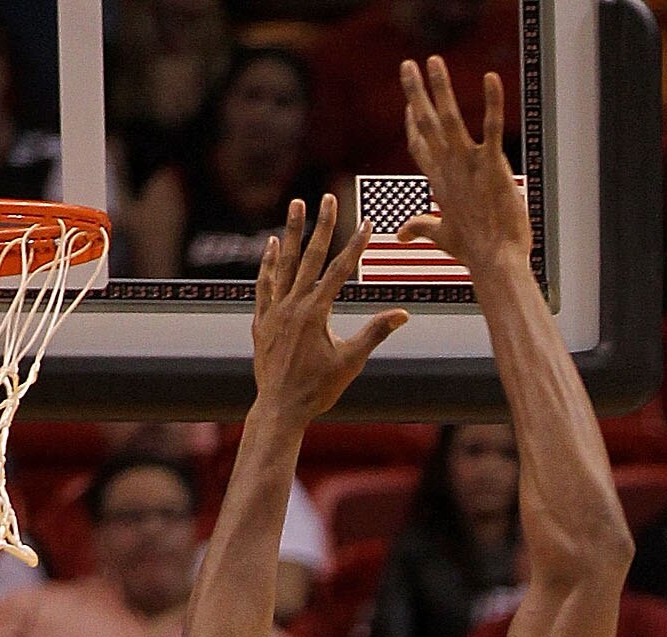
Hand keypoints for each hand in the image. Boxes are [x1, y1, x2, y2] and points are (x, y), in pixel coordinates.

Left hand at [251, 196, 407, 425]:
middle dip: (322, 225)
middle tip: (328, 198)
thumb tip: (403, 315)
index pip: (341, 271)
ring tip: (296, 205)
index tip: (366, 223)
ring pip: (285, 263)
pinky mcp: (262, 319)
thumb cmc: (318, 390)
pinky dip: (269, 264)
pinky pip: (266, 284)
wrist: (280, 408)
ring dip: (292, 232)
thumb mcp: (351, 362)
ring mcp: (275, 309)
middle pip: (311, 257)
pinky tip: (272, 245)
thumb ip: (375, 333)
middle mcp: (294, 304)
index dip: (355, 245)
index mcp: (317, 312)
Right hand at [397, 57, 530, 273]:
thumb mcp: (443, 238)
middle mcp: (449, 169)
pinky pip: (491, 128)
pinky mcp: (492, 166)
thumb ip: (420, 228)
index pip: (420, 146)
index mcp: (438, 182)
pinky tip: (491, 78)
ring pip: (450, 119)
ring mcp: (469, 166)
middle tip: (407, 65)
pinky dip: (493, 102)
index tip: (410, 104)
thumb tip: (399, 234)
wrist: (496, 264)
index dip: (413, 125)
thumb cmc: (474, 253)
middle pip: (426, 124)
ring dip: (441, 88)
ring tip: (434, 61)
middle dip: (415, 93)